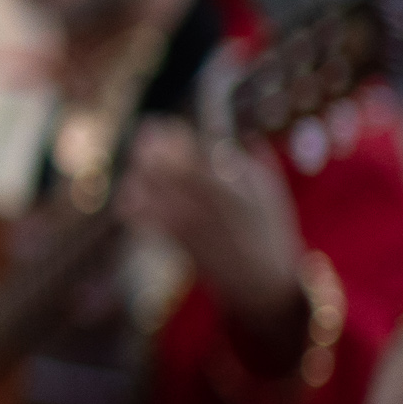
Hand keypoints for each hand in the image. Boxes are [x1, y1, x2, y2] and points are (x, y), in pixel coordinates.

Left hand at [118, 119, 303, 336]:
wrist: (260, 280)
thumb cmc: (269, 231)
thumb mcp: (272, 192)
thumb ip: (255, 161)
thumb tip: (243, 134)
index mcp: (232, 190)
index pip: (194, 156)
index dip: (174, 137)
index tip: (165, 123)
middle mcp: (206, 206)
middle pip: (166, 170)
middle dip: (150, 146)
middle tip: (146, 130)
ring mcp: (188, 225)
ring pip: (150, 192)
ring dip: (139, 171)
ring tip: (138, 160)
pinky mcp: (175, 241)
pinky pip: (144, 219)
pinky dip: (133, 201)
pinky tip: (130, 191)